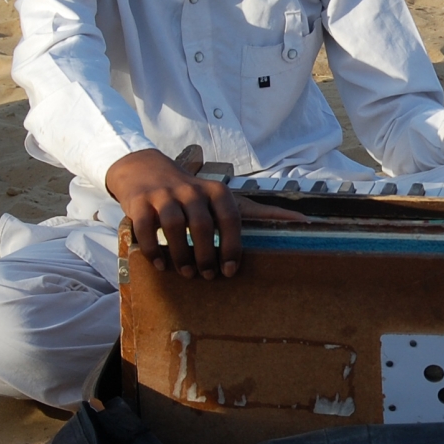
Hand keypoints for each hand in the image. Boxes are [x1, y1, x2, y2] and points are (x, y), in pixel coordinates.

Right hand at [105, 149, 302, 279]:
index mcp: (215, 190)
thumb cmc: (192, 190)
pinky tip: (160, 264)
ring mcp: (164, 195)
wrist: (144, 168)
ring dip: (180, 254)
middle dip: (206, 255)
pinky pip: (145, 227)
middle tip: (208, 276)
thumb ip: (258, 212)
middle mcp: (191, 190)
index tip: (231, 270)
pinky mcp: (140, 201)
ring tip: (186, 273)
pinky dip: (152, 249)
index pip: (230, 217)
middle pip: (201, 225)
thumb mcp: (223, 196)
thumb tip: (303, 221)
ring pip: (173, 226)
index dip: (232, 245)